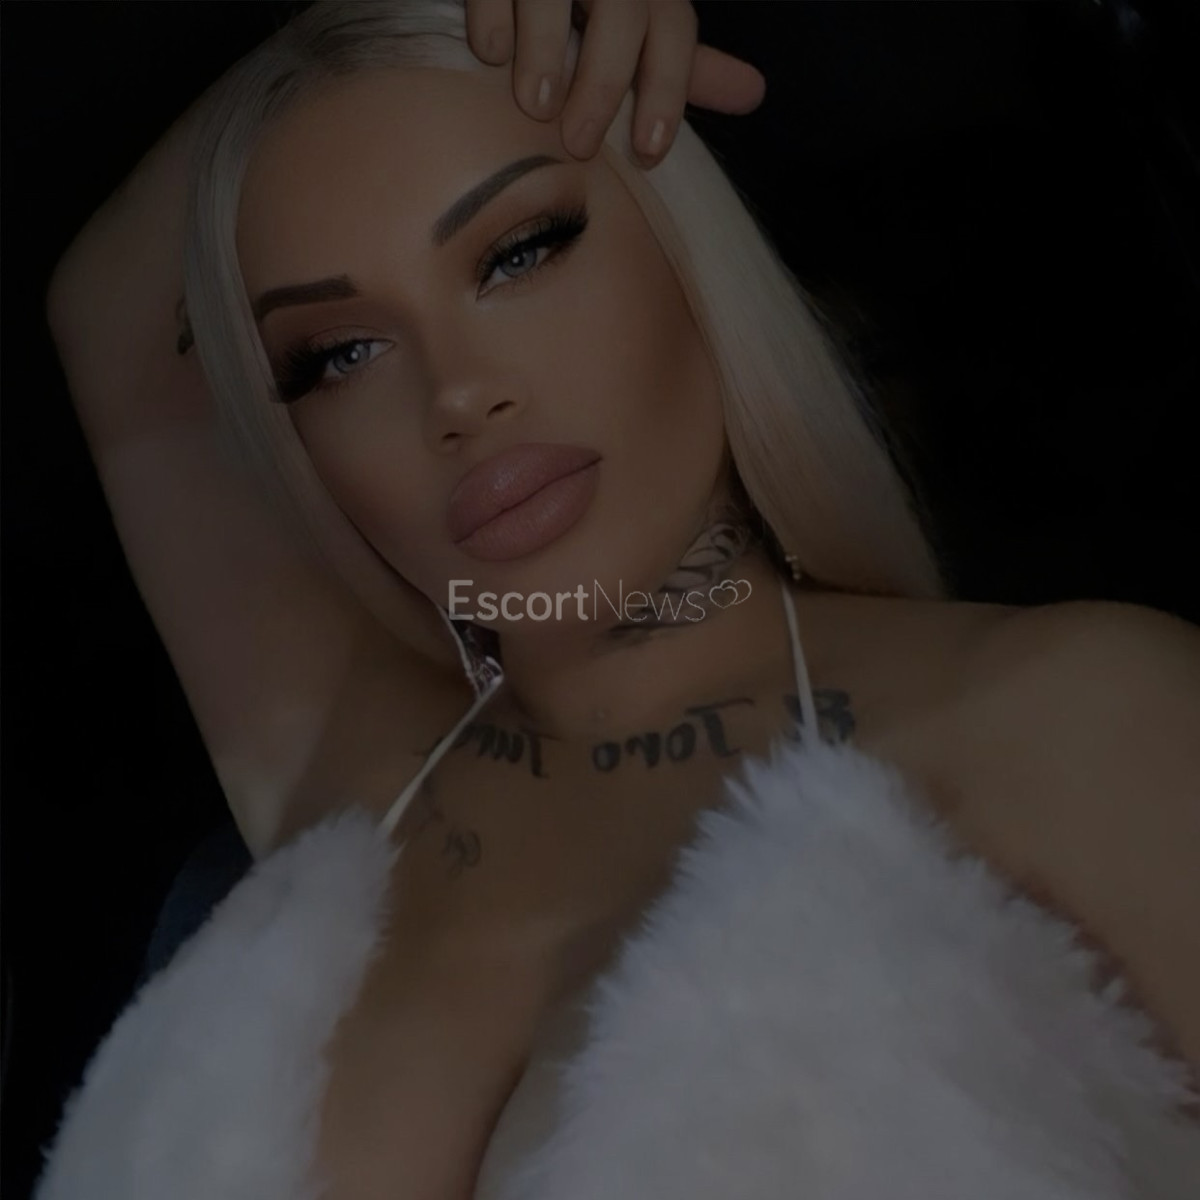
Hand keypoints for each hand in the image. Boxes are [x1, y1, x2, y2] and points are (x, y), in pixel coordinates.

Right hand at [465, 0, 765, 165]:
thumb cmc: (587, 11)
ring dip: (545, 49)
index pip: (673, 28)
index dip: (669, 90)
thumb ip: (684, 65)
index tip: (649, 152)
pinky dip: (493, 18)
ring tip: (534, 106)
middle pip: (622, 11)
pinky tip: (489, 57)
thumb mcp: (640, 28)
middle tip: (579, 144)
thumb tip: (754, 94)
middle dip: (604, 81)